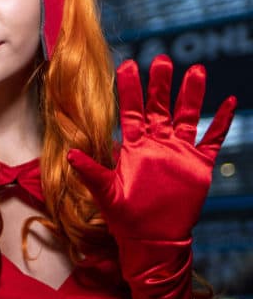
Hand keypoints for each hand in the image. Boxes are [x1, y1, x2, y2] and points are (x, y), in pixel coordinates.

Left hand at [67, 55, 234, 242]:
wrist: (153, 239)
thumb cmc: (125, 218)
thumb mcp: (106, 193)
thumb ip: (90, 172)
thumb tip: (69, 153)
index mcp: (133, 147)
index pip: (131, 111)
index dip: (130, 90)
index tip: (127, 65)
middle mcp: (156, 144)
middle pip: (159, 107)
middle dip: (161, 84)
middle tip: (163, 59)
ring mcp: (179, 152)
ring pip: (187, 116)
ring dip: (191, 95)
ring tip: (196, 71)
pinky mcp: (198, 165)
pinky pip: (212, 139)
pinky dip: (220, 122)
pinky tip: (228, 102)